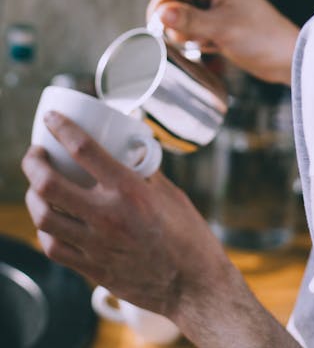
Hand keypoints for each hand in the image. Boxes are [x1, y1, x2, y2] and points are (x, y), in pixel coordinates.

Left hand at [22, 112, 229, 318]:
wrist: (192, 284)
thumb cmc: (187, 235)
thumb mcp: (169, 192)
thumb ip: (144, 171)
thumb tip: (129, 149)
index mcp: (130, 190)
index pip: (83, 149)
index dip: (61, 128)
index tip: (51, 118)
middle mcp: (108, 215)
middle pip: (48, 184)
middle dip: (32, 163)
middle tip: (35, 154)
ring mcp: (96, 244)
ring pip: (43, 217)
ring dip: (33, 196)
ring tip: (36, 186)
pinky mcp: (92, 268)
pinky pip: (54, 247)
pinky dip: (44, 229)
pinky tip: (49, 220)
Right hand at [147, 0, 298, 84]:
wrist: (286, 57)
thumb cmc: (261, 38)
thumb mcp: (221, 29)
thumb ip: (188, 20)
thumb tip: (159, 14)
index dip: (160, 7)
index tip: (153, 29)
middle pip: (177, 2)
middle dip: (178, 25)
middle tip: (192, 40)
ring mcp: (217, 5)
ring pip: (184, 18)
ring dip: (189, 35)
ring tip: (209, 43)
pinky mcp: (219, 22)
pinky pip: (195, 28)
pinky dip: (198, 40)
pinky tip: (215, 47)